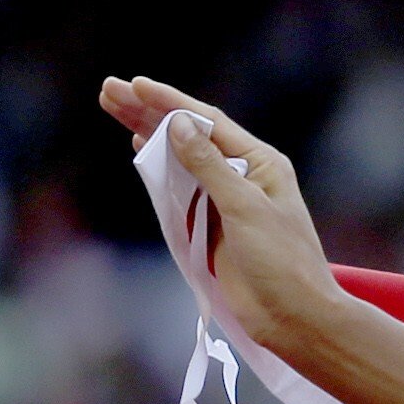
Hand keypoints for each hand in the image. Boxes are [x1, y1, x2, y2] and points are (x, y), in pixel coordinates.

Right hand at [98, 75, 339, 350]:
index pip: (208, 123)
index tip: (134, 85)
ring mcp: (226, 201)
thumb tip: (176, 124)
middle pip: (189, 135)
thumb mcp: (244, 208)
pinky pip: (180, 189)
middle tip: (109, 90)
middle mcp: (245, 176)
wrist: (294, 318)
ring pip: (180, 159)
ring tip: (113, 108)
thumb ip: (209, 166)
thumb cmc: (282, 262)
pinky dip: (159, 169)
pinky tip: (140, 147)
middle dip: (149, 112)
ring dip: (149, 135)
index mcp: (262, 164)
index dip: (169, 102)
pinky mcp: (212, 226)